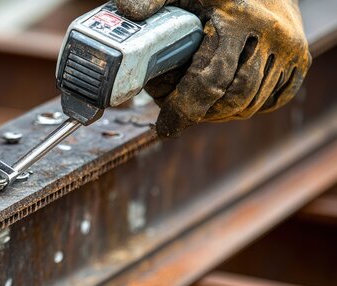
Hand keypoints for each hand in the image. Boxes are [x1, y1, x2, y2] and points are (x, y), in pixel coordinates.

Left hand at [115, 0, 310, 136]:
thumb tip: (129, 15)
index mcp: (239, 18)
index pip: (210, 80)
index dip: (184, 110)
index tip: (166, 126)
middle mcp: (271, 36)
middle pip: (233, 98)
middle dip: (202, 114)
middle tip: (179, 115)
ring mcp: (290, 50)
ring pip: (252, 104)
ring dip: (221, 114)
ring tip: (198, 107)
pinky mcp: (300, 61)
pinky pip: (273, 100)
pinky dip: (248, 108)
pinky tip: (226, 103)